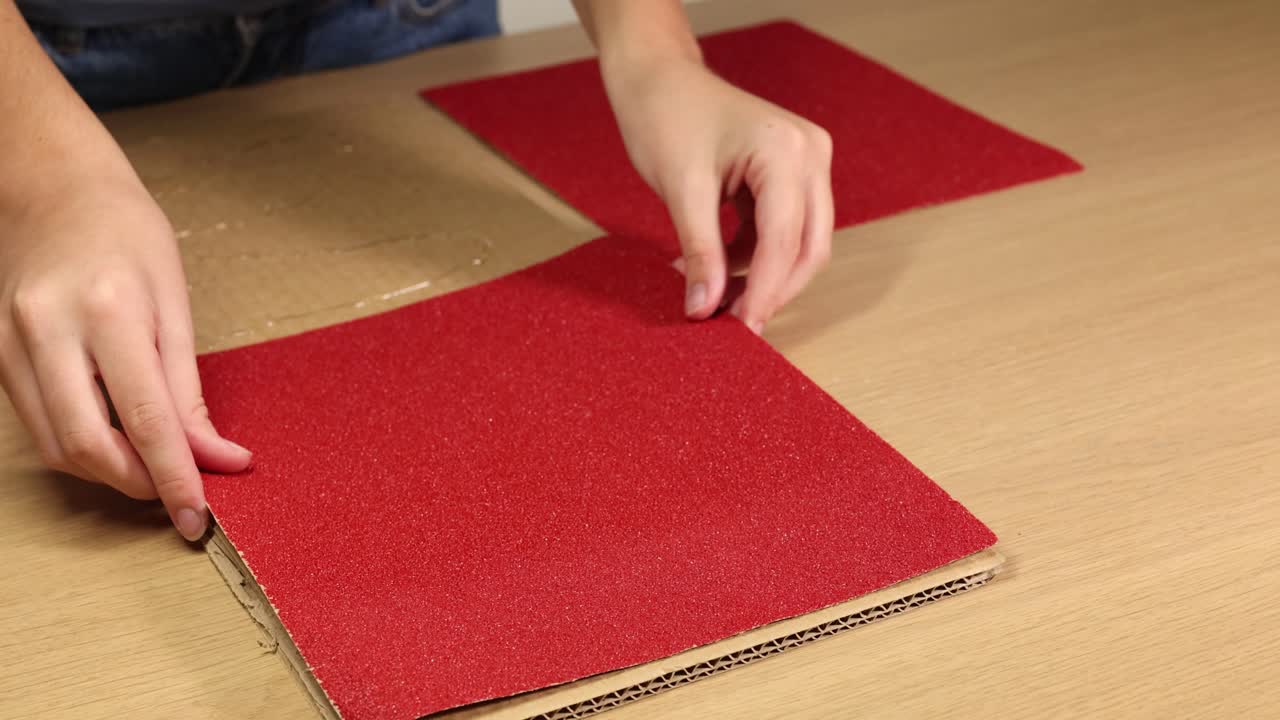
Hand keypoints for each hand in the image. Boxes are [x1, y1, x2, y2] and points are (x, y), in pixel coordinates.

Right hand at [0, 181, 250, 539]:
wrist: (53, 189)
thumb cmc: (126, 233)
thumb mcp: (176, 300)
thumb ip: (189, 387)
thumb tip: (214, 454)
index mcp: (107, 310)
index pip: (146, 418)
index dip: (174, 476)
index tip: (199, 513)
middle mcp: (47, 331)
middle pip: (90, 445)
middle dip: (139, 484)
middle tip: (180, 493)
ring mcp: (10, 346)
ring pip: (58, 446)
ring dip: (111, 472)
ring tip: (154, 467)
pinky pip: (39, 426)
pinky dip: (81, 446)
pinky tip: (115, 440)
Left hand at [603, 56, 833, 333]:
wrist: (657, 79)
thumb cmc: (666, 117)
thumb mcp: (681, 190)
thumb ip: (699, 252)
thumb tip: (704, 309)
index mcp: (787, 151)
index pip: (786, 240)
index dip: (765, 292)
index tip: (741, 331)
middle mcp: (809, 155)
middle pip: (808, 247)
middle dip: (773, 291)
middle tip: (734, 327)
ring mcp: (805, 163)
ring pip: (800, 244)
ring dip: (761, 277)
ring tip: (712, 299)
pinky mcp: (790, 175)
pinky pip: (782, 230)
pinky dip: (752, 257)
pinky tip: (712, 270)